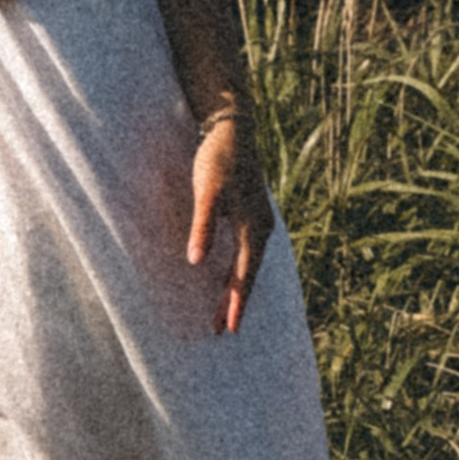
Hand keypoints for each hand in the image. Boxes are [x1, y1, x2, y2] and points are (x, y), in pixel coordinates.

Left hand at [186, 103, 273, 335]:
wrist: (234, 129)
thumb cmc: (218, 158)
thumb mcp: (208, 191)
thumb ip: (203, 226)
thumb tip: (196, 262)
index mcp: (254, 227)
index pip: (244, 274)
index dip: (236, 302)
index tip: (229, 329)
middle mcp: (262, 228)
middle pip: (248, 274)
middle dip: (234, 302)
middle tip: (221, 331)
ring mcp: (258, 222)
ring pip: (247, 265)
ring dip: (235, 288)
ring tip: (222, 314)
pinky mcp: (250, 215)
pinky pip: (245, 253)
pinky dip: (236, 270)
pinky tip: (226, 277)